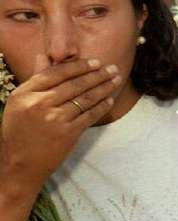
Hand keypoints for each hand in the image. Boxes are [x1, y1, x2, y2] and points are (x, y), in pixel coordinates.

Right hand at [0, 57, 119, 189]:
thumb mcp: (19, 103)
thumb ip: (35, 80)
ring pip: (85, 98)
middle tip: (112, 68)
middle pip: (75, 84)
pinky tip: (110, 100)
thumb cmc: (20, 132)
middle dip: (97, 75)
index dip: (78, 66)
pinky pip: (90, 115)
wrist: (20, 164)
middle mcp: (39, 104)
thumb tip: (45, 56)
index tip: (94, 62)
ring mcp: (55, 119)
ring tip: (116, 80)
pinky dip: (102, 106)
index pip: (56, 73)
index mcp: (24, 94)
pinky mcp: (68, 133)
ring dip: (104, 87)